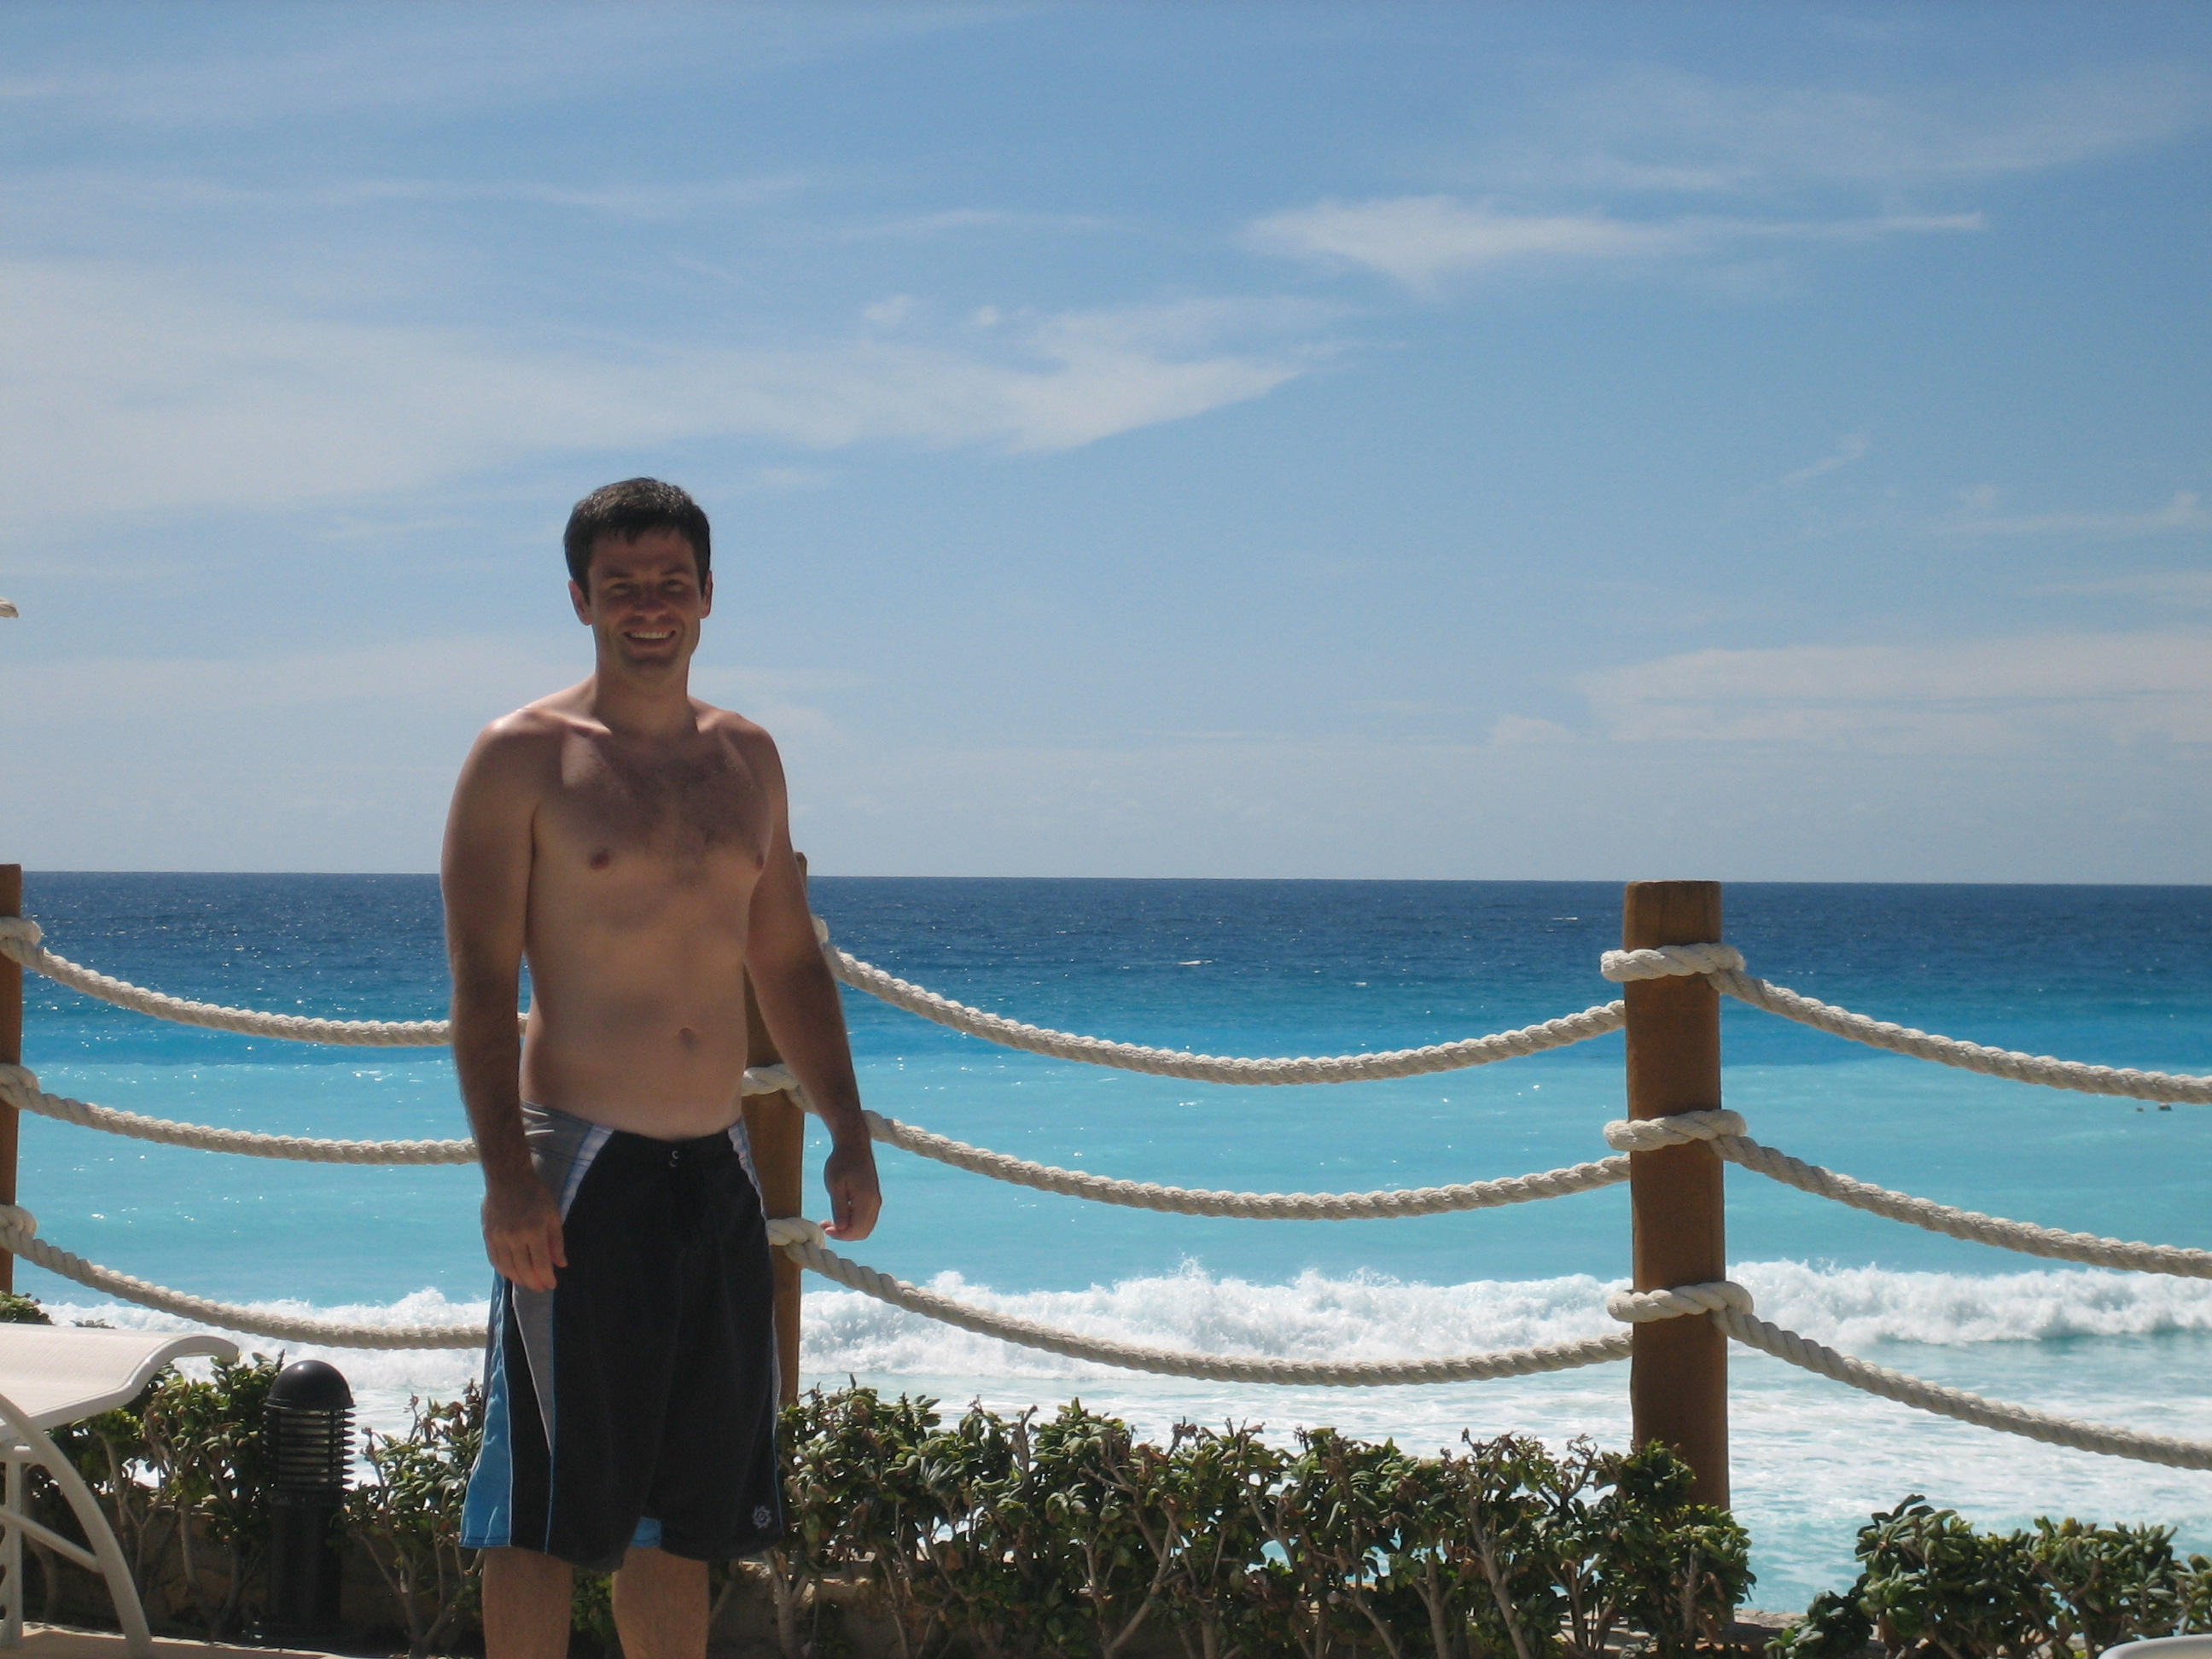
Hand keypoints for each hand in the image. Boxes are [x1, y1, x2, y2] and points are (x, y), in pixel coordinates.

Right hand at [482, 1170, 565, 1291]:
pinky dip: (503, 1270)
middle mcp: (515, 1237)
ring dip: (518, 1279)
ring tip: (527, 1283)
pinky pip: (495, 1260)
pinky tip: (511, 1273)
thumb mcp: (553, 1214)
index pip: (541, 1264)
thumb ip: (556, 1241)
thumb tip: (561, 1264)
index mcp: (534, 1231)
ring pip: (507, 1268)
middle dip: (533, 1283)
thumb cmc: (536, 1194)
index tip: (551, 1285)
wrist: (508, 1178)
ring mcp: (499, 1237)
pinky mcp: (488, 1235)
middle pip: (523, 1270)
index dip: (546, 1278)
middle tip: (540, 1288)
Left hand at [821, 1140, 881, 1241]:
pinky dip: (854, 1222)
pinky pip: (866, 1218)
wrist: (854, 1144)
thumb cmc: (841, 1162)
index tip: (825, 1229)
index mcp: (866, 1200)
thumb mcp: (835, 1185)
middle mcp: (875, 1203)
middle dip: (844, 1234)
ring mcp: (875, 1200)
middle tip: (826, 1226)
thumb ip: (839, 1208)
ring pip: (865, 1227)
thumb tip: (842, 1228)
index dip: (840, 1235)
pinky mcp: (873, 1197)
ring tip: (830, 1222)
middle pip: (863, 1232)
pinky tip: (840, 1215)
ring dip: (849, 1229)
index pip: (856, 1230)